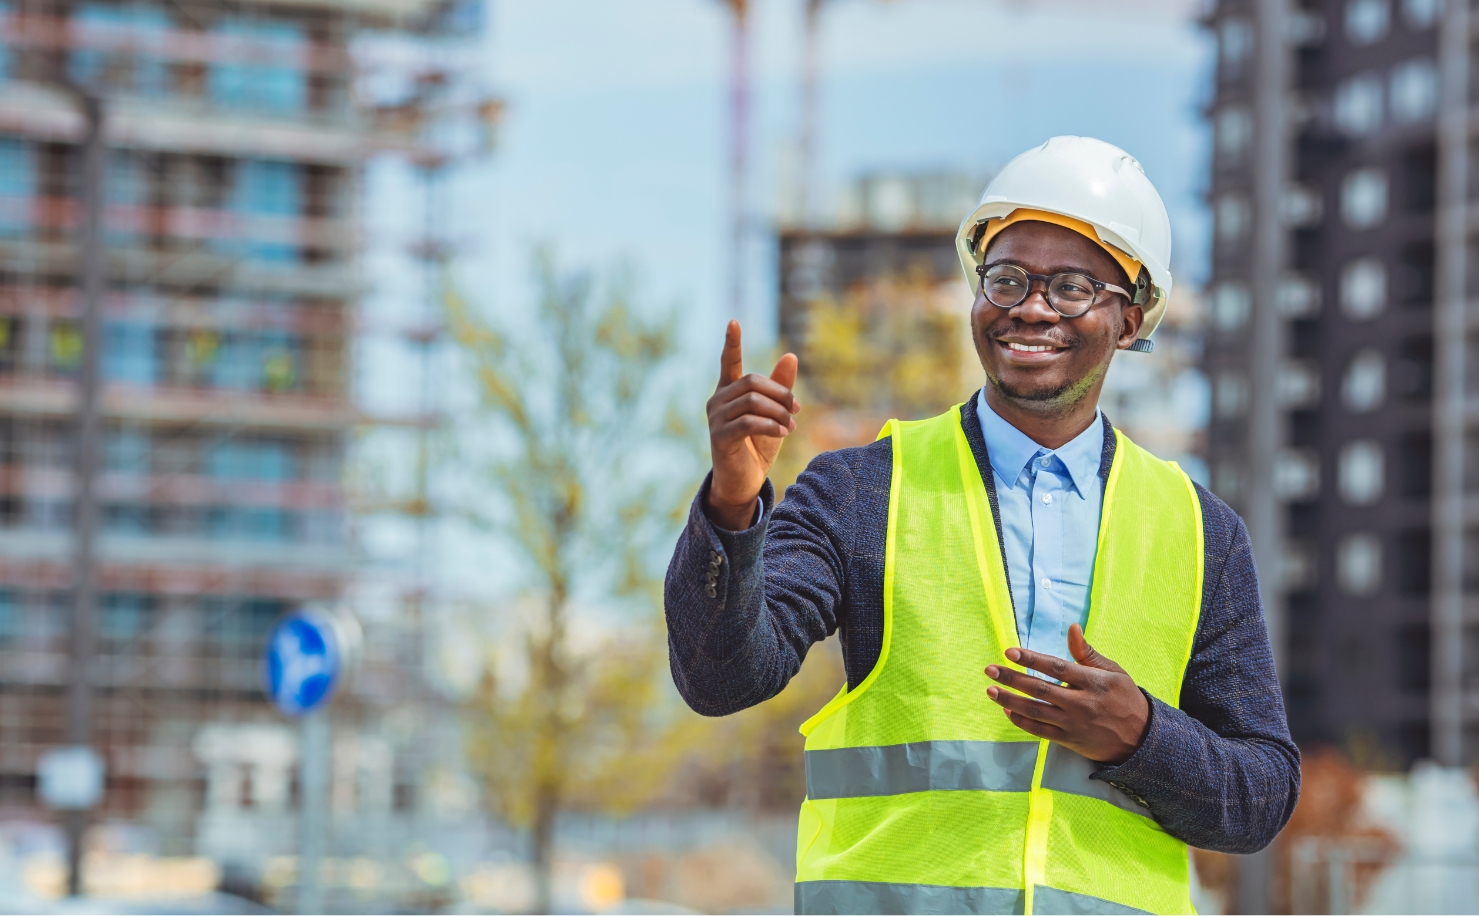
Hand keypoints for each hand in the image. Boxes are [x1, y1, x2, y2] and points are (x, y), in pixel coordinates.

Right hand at [704, 320, 800, 529]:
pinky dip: (770, 425)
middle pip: (751, 382)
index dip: (731, 343)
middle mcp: (717, 401)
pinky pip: (749, 422)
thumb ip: (780, 387)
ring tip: (791, 426)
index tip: (733, 322)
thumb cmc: (757, 447)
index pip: (728, 363)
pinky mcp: (719, 437)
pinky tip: (783, 432)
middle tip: (796, 409)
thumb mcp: (774, 415)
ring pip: (752, 401)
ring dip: (778, 412)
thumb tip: (791, 356)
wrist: (743, 482)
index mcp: (728, 393)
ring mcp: (715, 419)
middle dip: (779, 393)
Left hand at [984, 624, 1150, 764]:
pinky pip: (1040, 731)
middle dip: (1012, 679)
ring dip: (1010, 701)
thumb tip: (1072, 628)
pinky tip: (1007, 710)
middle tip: (990, 669)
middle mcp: (1081, 703)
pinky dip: (1022, 721)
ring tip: (991, 690)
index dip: (1032, 659)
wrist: (1141, 739)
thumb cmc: (1125, 699)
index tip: (1010, 652)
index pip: (1056, 668)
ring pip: (1035, 712)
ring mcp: (1073, 724)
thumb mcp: (1113, 672)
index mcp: (1093, 682)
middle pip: (1040, 690)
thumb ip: (1087, 653)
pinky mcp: (1069, 740)